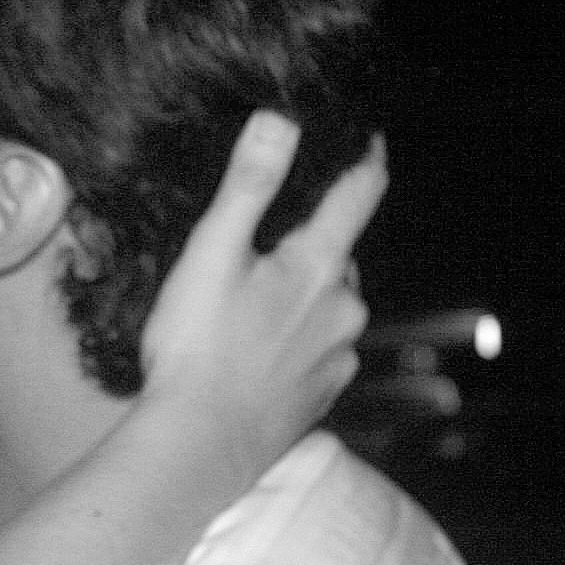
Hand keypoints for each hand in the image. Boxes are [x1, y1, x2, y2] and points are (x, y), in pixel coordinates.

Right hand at [139, 110, 387, 477]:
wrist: (199, 445)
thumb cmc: (198, 345)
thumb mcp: (212, 253)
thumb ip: (249, 185)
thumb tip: (281, 119)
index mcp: (320, 266)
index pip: (359, 194)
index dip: (364, 160)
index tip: (367, 139)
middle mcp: (345, 308)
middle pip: (337, 255)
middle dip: (308, 243)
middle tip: (259, 244)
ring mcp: (338, 356)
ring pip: (326, 305)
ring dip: (297, 296)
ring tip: (244, 304)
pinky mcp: (322, 394)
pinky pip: (317, 349)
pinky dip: (292, 340)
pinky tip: (253, 351)